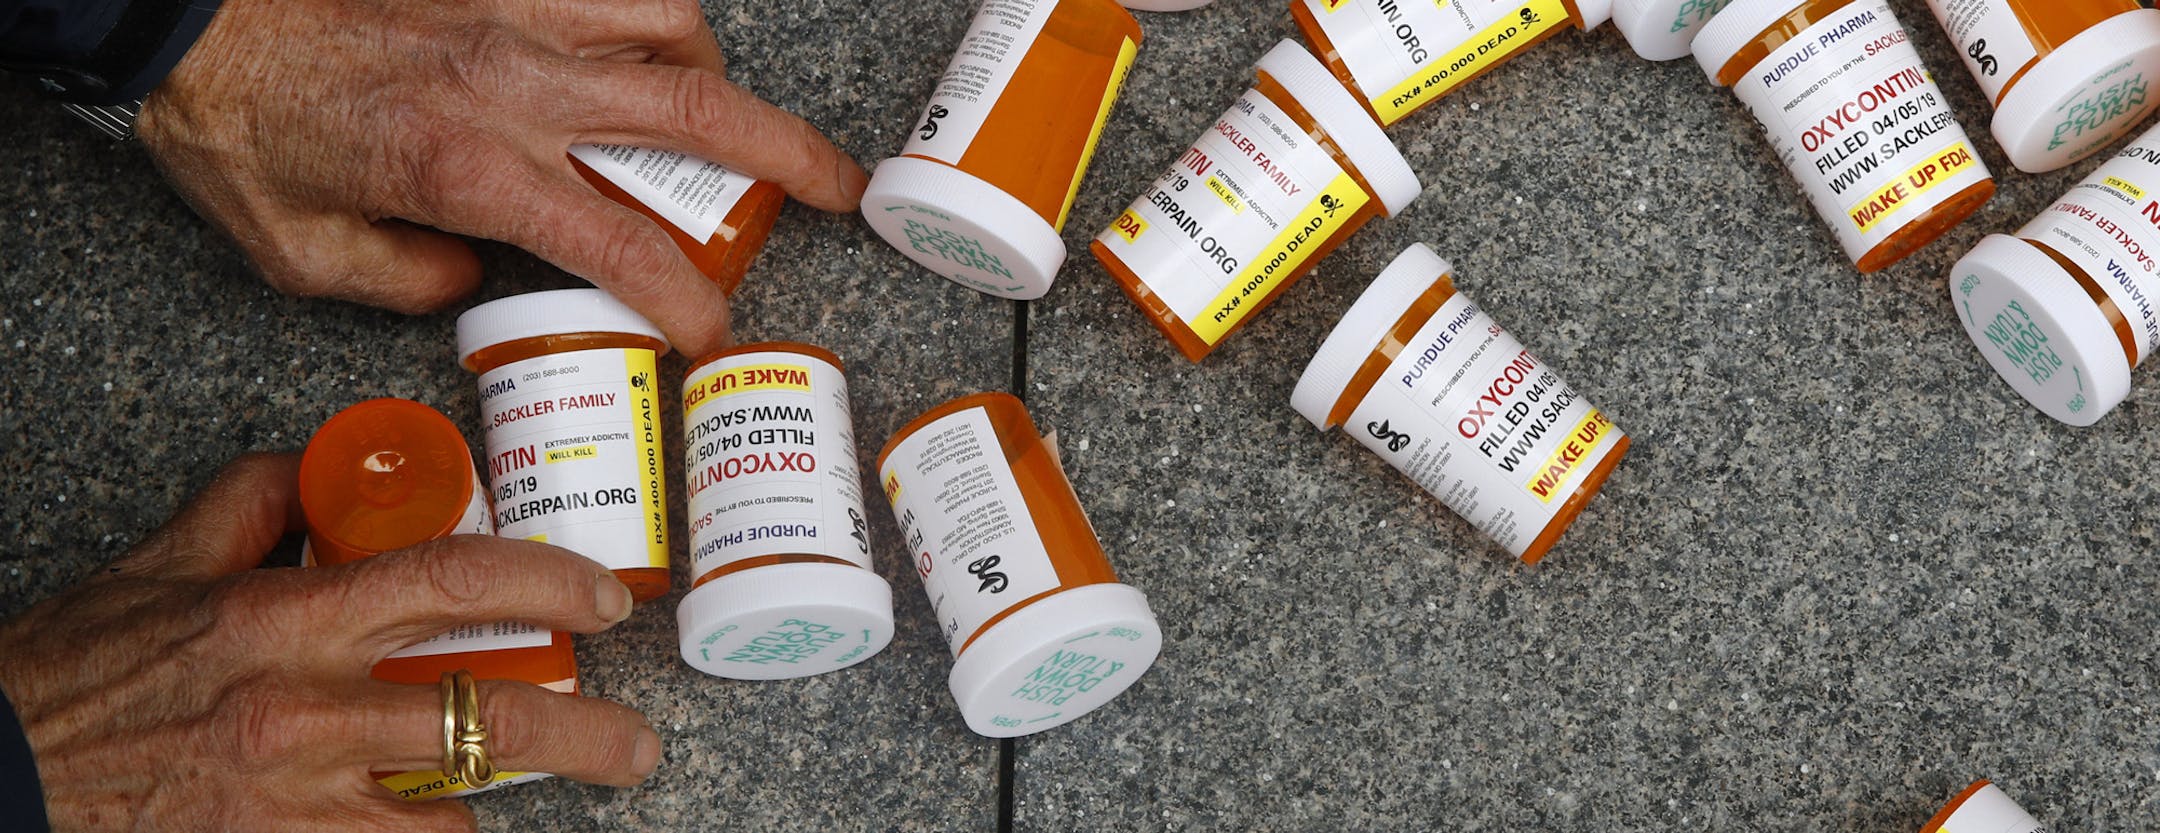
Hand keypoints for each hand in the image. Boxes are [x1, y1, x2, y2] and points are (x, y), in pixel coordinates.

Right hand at [0, 454, 660, 831]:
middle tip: (636, 745)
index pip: (454, 578)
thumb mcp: (159, 569)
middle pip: (488, 718)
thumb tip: (327, 467)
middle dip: (587, 735)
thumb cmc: (73, 677)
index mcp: (286, 617)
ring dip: (505, 807)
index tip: (603, 597)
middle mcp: (304, 709)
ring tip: (548, 800)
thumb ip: (253, 504)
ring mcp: (294, 797)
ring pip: (453, 813)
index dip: (550, 580)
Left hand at [137, 0, 868, 357]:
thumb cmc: (234, 131)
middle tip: (842, 191)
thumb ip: (409, 284)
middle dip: (790, 161)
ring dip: (718, 81)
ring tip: (722, 120)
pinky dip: (656, 17)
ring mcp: (515, 16)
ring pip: (670, 32)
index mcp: (471, 170)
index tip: (712, 332)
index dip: (686, 298)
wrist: (182, 18)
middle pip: (694, 120)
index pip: (621, 246)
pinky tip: (652, 48)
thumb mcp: (303, 257)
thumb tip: (480, 282)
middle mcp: (514, 86)